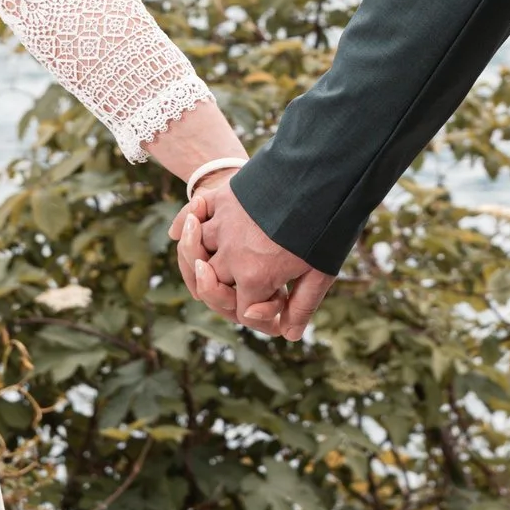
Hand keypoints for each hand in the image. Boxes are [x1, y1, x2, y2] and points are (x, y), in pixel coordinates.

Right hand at [173, 181, 334, 340]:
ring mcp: (225, 223)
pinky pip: (196, 212)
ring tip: (206, 260)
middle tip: (238, 285)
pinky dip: (187, 221)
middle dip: (223, 289)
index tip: (281, 301)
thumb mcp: (319, 272)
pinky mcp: (225, 197)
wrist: (321, 174)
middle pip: (211, 281)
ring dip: (198, 255)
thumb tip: (289, 335)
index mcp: (255, 276)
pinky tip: (184, 228)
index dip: (261, 314)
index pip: (243, 311)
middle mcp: (232, 253)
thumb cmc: (325, 226)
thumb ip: (301, 305)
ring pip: (197, 247)